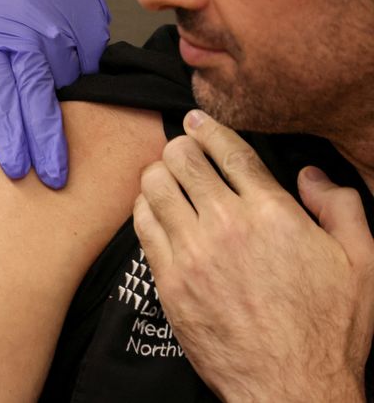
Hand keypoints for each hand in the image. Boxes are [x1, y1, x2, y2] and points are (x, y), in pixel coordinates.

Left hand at [0, 0, 109, 188]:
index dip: (10, 134)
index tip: (18, 169)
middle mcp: (25, 27)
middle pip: (40, 91)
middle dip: (47, 138)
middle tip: (56, 179)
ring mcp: (61, 15)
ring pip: (75, 80)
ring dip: (69, 105)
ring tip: (59, 106)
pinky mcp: (88, 10)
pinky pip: (95, 61)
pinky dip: (86, 77)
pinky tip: (69, 72)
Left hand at [133, 110, 373, 401]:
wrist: (290, 385)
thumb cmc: (327, 330)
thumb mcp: (362, 262)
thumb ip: (342, 207)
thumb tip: (311, 176)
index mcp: (272, 214)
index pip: (229, 151)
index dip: (207, 128)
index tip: (195, 120)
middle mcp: (226, 226)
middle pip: (183, 160)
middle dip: (180, 145)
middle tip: (182, 148)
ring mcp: (192, 253)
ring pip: (156, 186)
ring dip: (158, 172)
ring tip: (165, 175)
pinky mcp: (168, 280)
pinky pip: (142, 225)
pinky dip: (144, 207)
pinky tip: (153, 207)